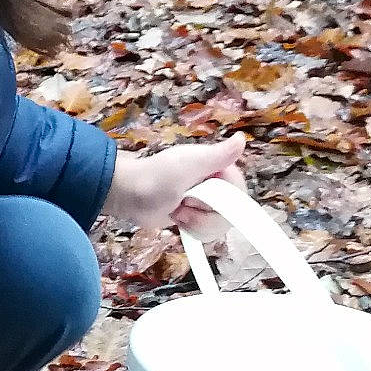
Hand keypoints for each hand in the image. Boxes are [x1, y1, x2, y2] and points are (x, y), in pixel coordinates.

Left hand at [103, 134, 246, 232]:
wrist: (128, 195)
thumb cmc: (156, 177)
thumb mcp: (188, 165)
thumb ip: (217, 156)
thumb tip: (242, 138)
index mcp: (218, 168)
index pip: (239, 192)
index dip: (222, 201)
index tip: (200, 197)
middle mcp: (216, 184)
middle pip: (230, 213)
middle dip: (204, 215)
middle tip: (183, 204)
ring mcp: (206, 202)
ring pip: (219, 225)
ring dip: (196, 223)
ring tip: (177, 211)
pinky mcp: (196, 217)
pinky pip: (208, 232)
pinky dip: (193, 230)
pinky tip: (177, 219)